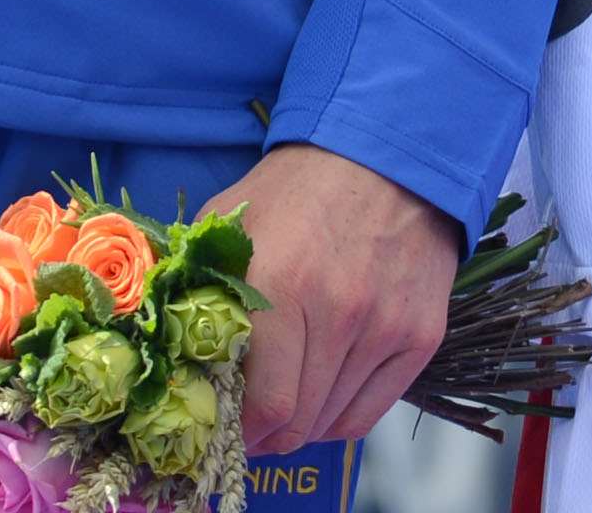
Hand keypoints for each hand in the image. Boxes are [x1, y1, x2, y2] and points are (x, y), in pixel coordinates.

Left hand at [218, 142, 461, 452]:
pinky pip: (371, 413)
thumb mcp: (229, 224)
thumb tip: (169, 360)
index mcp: (281, 286)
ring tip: (285, 401)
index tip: (222, 428)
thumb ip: (197, 289)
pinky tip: (321, 398)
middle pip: (298, 423)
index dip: (236, 432)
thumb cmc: (297, 192)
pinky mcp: (421, 334)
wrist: (385, 156)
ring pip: (332, 423)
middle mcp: (341, 313)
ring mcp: (387, 326)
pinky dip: (339, 418)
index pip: (264, 406)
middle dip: (264, 435)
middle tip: (248, 423)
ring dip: (301, 424)